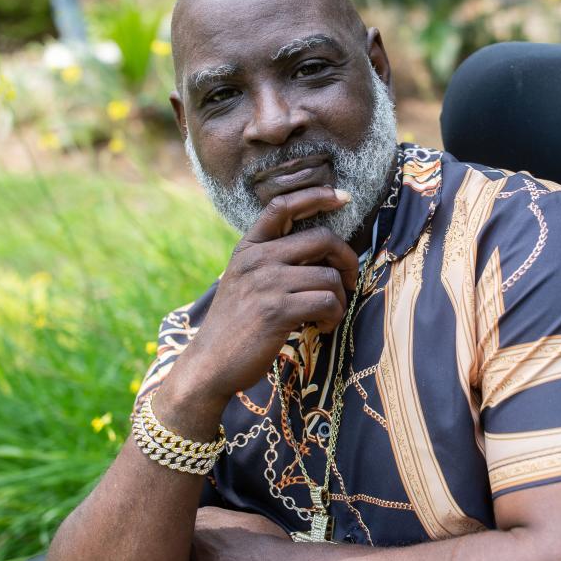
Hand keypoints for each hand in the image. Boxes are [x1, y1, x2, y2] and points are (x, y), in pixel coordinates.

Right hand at [161, 186, 359, 411]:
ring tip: (325, 316)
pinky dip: (332, 317)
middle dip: (347, 260)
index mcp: (248, 248)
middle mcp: (257, 259)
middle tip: (350, 282)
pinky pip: (327, 302)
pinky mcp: (278, 310)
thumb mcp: (245, 281)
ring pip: (330, 276)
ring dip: (339, 300)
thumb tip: (323, 252)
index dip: (316, 196)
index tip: (342, 197)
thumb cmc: (236, 325)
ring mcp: (267, 283)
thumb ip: (273, 261)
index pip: (282, 207)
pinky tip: (320, 327)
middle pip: (322, 238)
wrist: (210, 363)